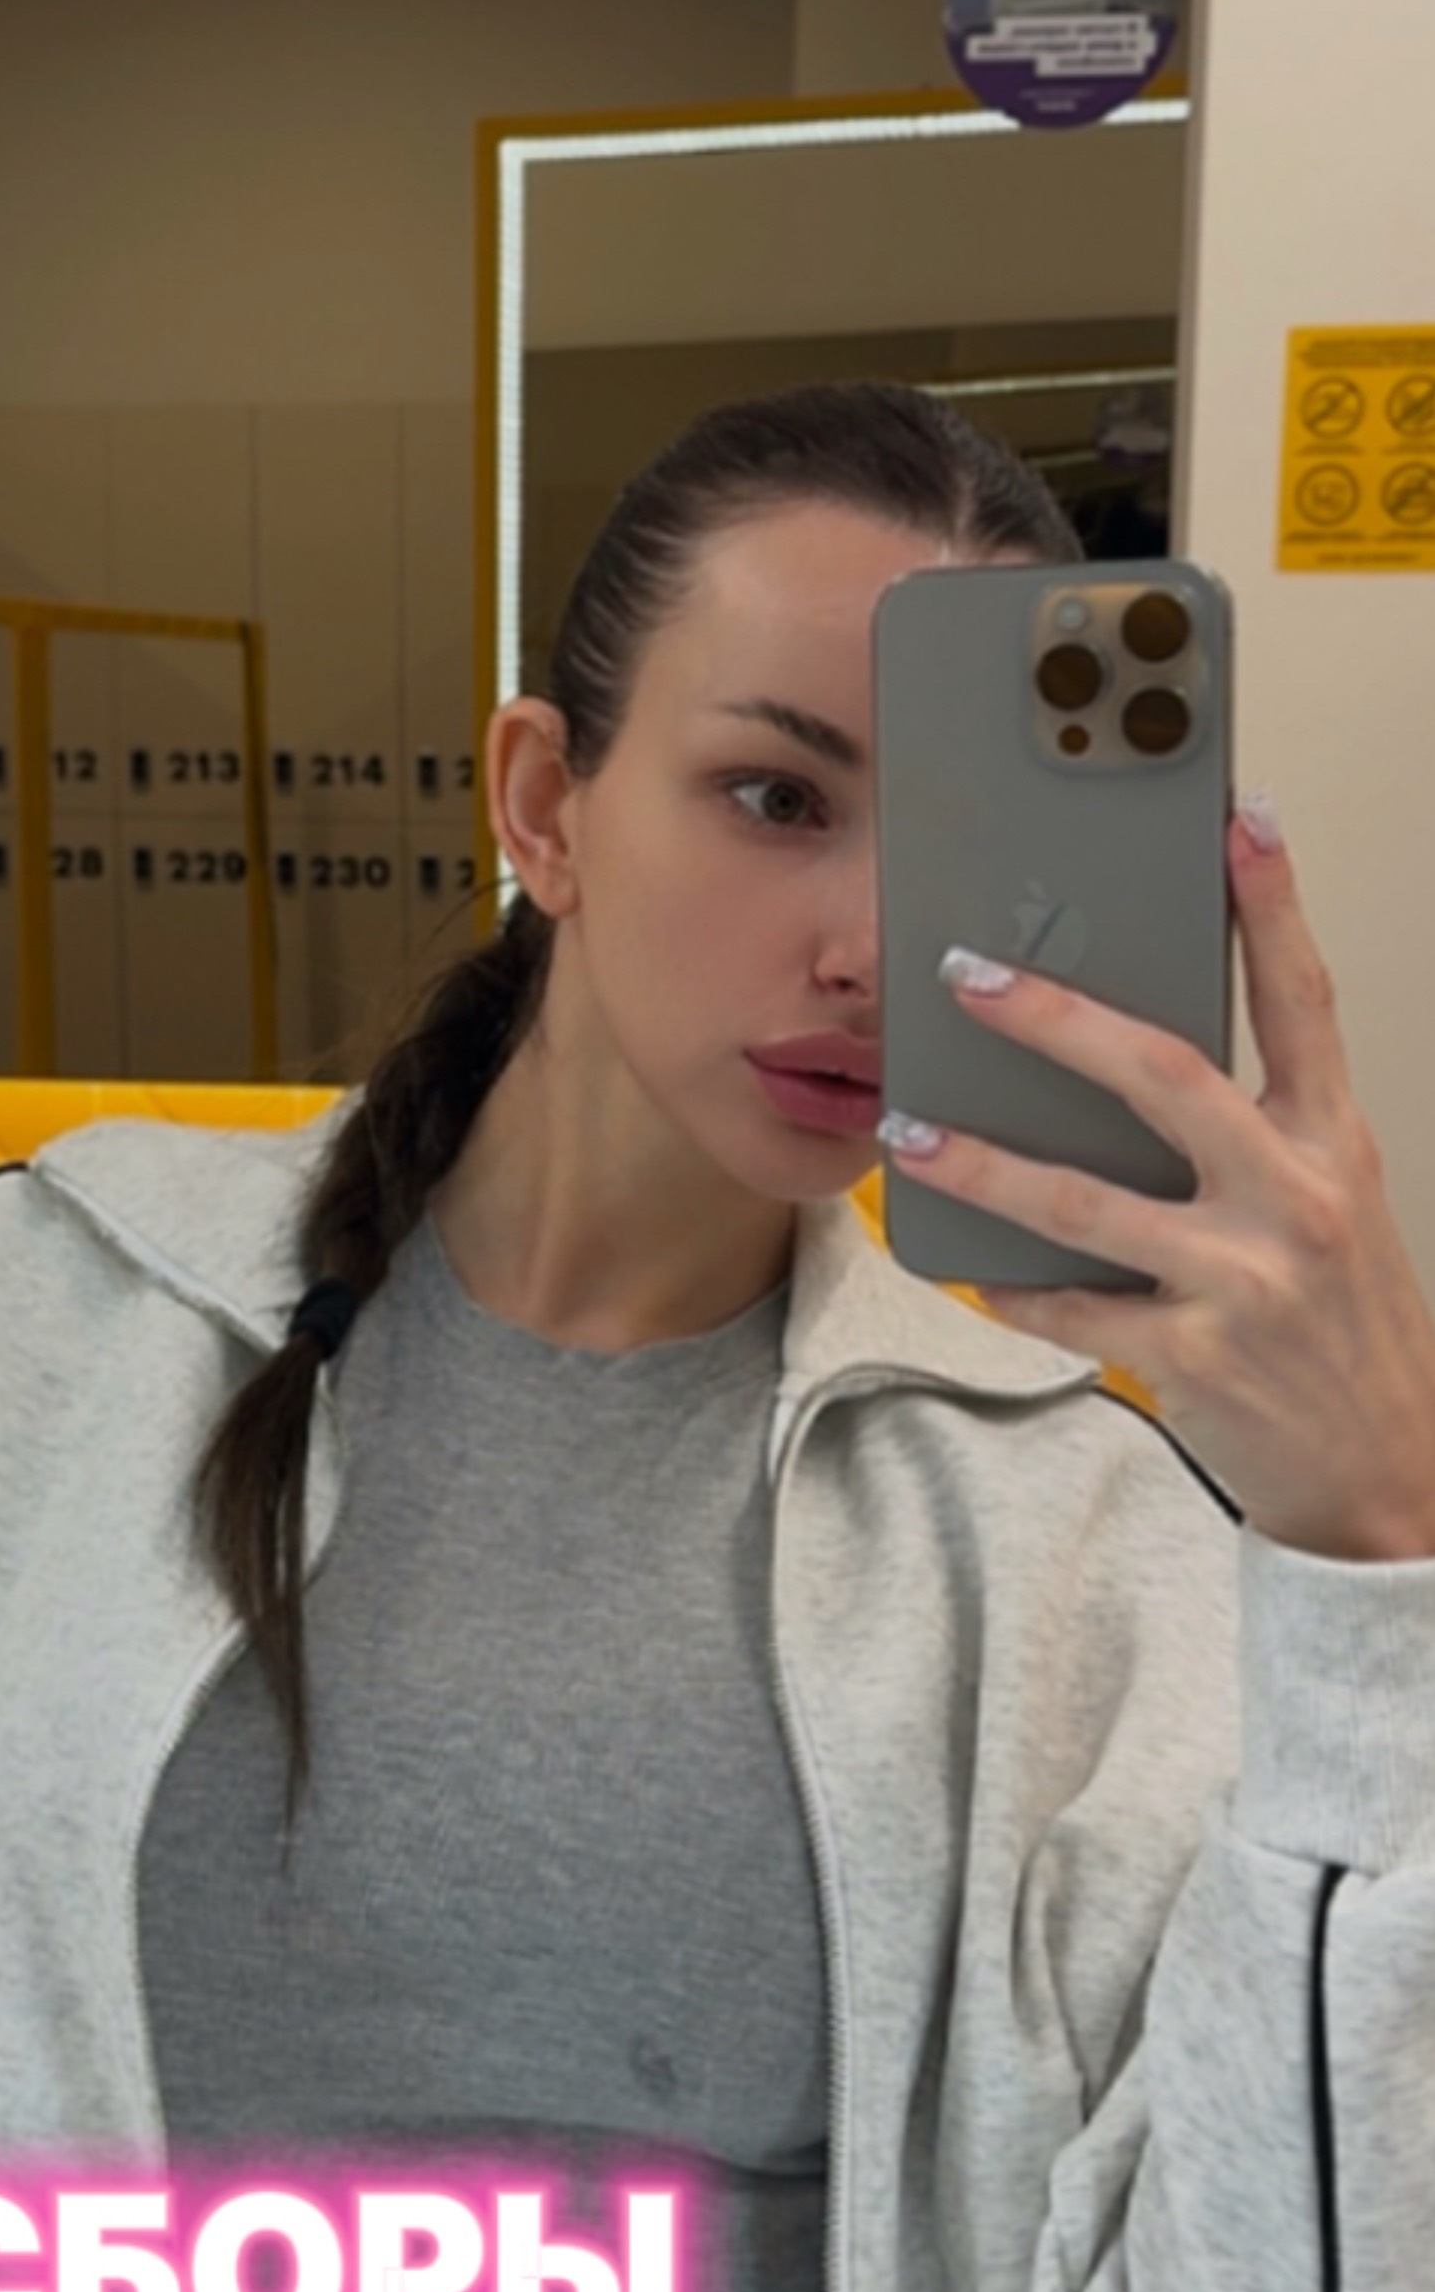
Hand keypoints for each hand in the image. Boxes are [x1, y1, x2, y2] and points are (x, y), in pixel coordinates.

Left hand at [885, 805, 1434, 1562]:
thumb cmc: (1340, 1326)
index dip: (1274, 906)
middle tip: (972, 977)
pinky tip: (967, 1271)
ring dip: (984, 1163)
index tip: (1240, 820)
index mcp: (1334, 1144)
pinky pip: (1075, 1310)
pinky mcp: (1194, 1357)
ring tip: (910, 1129)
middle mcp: (1296, 1198)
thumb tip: (1133, 1067)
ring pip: (1085, 1202)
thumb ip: (1255, 1137)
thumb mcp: (1329, 1209)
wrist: (1382, 1472)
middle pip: (1166, 1075)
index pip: (1306, 1001)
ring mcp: (1244, 1280)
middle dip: (1058, 1020)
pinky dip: (1014, 1290)